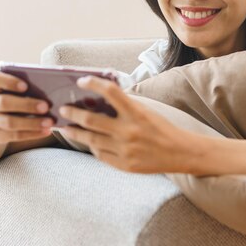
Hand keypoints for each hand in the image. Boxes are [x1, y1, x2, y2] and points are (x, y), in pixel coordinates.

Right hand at [0, 70, 53, 143]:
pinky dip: (32, 134)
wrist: (1, 117)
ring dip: (32, 123)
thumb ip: (28, 85)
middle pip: (3, 102)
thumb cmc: (15, 96)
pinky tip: (46, 131)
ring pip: (9, 122)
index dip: (8, 82)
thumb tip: (51, 86)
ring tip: (49, 122)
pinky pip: (14, 135)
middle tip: (46, 106)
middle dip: (26, 105)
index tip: (26, 86)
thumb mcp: (18, 89)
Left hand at [58, 76, 199, 173]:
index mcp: (136, 113)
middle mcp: (128, 131)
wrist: (181, 153)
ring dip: (75, 132)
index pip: (110, 92)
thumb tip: (98, 99)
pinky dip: (92, 147)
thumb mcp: (146, 111)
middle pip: (91, 120)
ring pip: (91, 140)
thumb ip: (125, 105)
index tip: (80, 81)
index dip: (93, 83)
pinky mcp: (124, 165)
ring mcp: (125, 150)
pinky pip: (100, 154)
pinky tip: (88, 142)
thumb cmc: (162, 128)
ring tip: (66, 128)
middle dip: (73, 113)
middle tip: (63, 109)